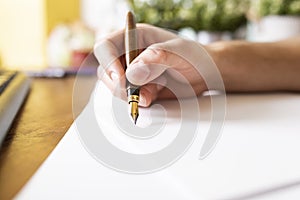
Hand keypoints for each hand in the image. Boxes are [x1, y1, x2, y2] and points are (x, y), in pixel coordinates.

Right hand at [94, 24, 219, 106]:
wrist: (206, 75)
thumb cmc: (196, 57)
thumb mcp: (180, 52)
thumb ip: (156, 59)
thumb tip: (132, 74)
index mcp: (134, 37)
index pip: (106, 46)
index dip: (108, 61)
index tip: (121, 78)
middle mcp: (129, 56)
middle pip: (106, 71)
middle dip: (118, 85)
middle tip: (138, 93)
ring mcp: (132, 75)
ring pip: (116, 88)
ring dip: (130, 96)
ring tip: (154, 93)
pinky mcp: (138, 90)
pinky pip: (129, 100)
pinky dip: (139, 103)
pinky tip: (155, 97)